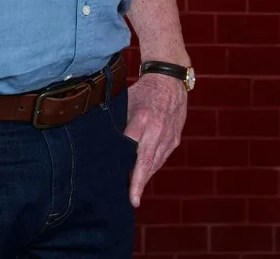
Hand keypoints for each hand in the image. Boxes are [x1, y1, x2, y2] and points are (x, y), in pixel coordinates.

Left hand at [123, 70, 186, 207]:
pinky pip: (162, 157)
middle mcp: (158, 130)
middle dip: (139, 182)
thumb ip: (120, 125)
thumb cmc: (144, 91)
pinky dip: (153, 166)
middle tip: (132, 200)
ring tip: (135, 191)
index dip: (127, 171)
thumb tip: (104, 146)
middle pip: (147, 162)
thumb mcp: (127, 104)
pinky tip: (145, 173)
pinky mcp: (175, 138)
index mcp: (143, 120)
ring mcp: (169, 136)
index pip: (132, 152)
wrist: (170, 79)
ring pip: (156, 163)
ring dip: (146, 176)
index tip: (124, 189)